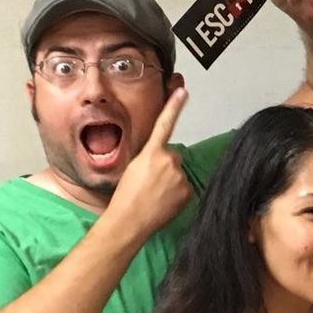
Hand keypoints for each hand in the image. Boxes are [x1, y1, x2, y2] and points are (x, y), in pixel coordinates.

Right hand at [104, 86, 192, 240]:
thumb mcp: (132, 168)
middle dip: (163, 166)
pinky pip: (183, 187)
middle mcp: (170, 160)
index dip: (174, 106)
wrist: (129, 221)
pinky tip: (162, 202)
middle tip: (148, 183)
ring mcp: (180, 176)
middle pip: (171, 157)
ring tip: (154, 195)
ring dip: (169, 181)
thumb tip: (164, 160)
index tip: (183, 91)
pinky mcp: (187, 191)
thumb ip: (150, 159)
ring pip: (177, 173)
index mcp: (152, 152)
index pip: (165, 124)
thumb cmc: (125, 196)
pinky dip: (175, 193)